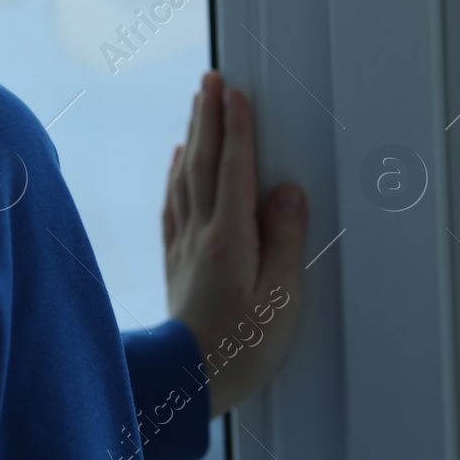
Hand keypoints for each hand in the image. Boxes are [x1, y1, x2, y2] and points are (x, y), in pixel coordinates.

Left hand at [162, 70, 307, 416]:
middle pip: (205, 163)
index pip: (235, 170)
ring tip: (198, 105)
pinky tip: (180, 161)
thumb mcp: (280, 299)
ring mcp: (184, 245)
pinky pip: (173, 204)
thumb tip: (287, 190)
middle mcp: (201, 234)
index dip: (237, 128)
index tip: (235, 91)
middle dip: (208, 117)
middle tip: (210, 78)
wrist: (188, 381)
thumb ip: (284, 241)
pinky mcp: (176, 260)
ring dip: (194, 137)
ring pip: (186, 177)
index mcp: (230, 239)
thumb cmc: (242, 348)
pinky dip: (177, 175)